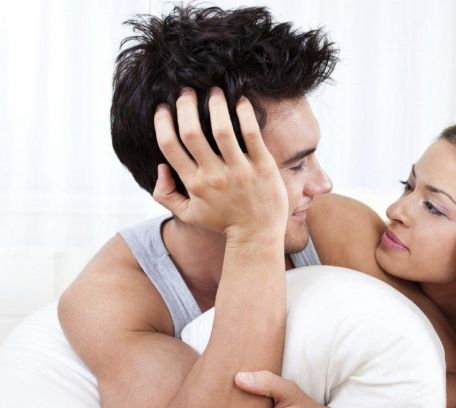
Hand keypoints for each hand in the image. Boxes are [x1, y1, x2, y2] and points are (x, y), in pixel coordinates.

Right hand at [152, 87, 288, 243]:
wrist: (257, 236)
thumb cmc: (222, 222)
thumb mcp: (188, 215)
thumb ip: (165, 195)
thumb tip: (160, 167)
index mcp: (194, 184)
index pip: (169, 145)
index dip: (162, 121)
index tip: (163, 107)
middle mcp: (214, 176)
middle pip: (191, 132)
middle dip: (185, 106)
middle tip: (187, 91)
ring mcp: (240, 171)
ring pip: (221, 129)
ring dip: (215, 104)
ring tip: (214, 91)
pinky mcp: (263, 166)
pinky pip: (251, 134)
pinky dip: (244, 113)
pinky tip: (240, 100)